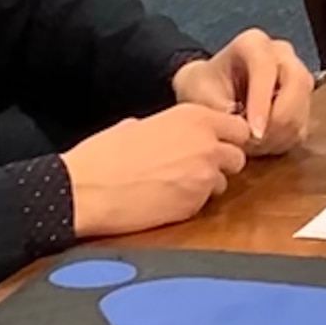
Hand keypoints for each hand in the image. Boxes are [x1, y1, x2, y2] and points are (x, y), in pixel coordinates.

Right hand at [61, 104, 251, 238]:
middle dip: (222, 163)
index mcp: (194, 117)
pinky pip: (204, 204)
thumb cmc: (105, 154)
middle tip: (197, 167)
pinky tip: (166, 199)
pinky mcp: (194, 206)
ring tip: (176, 185)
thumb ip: (169, 128)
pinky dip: (191, 203)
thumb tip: (171, 134)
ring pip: (224, 183)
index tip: (215, 143)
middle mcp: (207, 144)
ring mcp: (203, 177)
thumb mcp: (139, 125)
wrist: (87, 189)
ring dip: (208, 184)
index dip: (227, 137)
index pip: (239, 126)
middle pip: (238, 157)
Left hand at [171, 29, 314, 156]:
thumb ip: (219, 108)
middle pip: (298, 83)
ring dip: (280, 134)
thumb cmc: (204, 86)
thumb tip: (245, 128)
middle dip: (278, 120)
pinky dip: (284, 141)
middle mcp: (282, 55)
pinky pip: (302, 125)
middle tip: (254, 143)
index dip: (262, 102)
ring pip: (303, 106)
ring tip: (252, 146)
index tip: (253, 132)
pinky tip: (262, 145)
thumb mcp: (199, 93)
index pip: (266, 68)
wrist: (212, 90)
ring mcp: (297, 76)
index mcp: (254, 44)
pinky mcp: (303, 100)